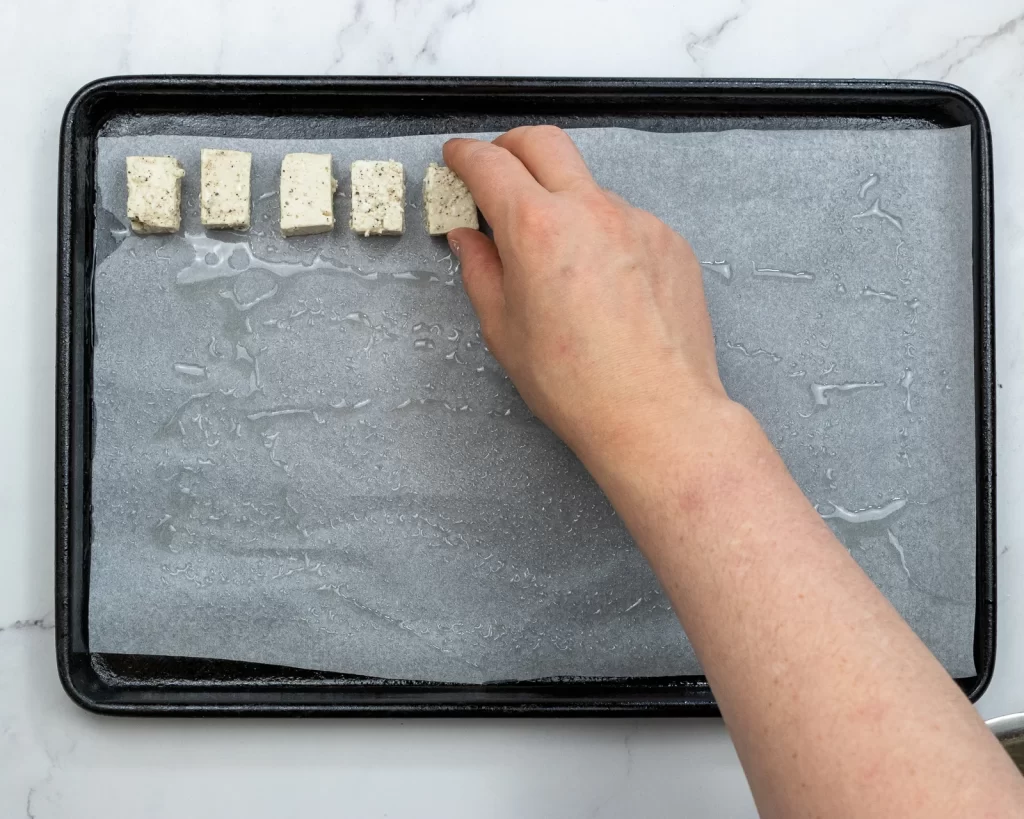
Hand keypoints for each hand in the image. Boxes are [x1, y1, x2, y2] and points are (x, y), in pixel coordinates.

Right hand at [444, 126, 730, 467]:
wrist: (656, 413)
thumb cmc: (578, 385)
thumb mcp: (504, 331)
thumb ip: (481, 272)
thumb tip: (469, 239)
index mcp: (537, 229)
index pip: (491, 165)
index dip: (465, 156)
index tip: (458, 158)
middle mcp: (590, 211)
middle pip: (544, 143)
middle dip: (511, 146)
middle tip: (497, 169)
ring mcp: (637, 222)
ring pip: (589, 187)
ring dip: (564, 201)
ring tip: (558, 256)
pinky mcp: (670, 242)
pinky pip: (627, 221)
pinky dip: (605, 235)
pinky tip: (604, 284)